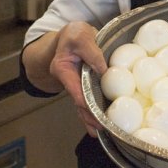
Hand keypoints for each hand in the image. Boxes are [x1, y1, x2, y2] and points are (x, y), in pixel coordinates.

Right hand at [48, 21, 108, 135]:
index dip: (84, 102)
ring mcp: (77, 84)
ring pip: (83, 104)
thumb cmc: (74, 34)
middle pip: (78, 101)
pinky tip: (98, 124)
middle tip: (99, 129)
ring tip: (98, 133)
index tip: (94, 112)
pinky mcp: (85, 85)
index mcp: (63, 68)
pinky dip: (93, 111)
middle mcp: (68, 79)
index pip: (74, 88)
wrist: (71, 35)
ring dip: (90, 118)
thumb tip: (104, 70)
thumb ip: (92, 51)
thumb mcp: (81, 35)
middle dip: (88, 116)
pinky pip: (89, 99)